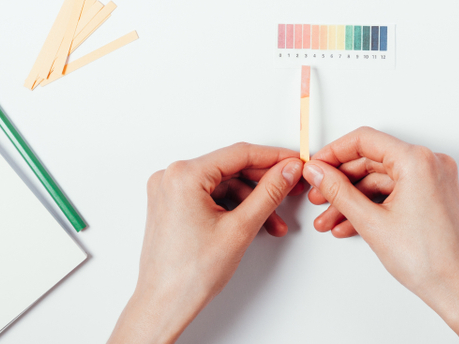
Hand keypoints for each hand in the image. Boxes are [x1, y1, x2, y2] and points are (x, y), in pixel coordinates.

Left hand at [109, 143, 304, 343]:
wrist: (164, 305)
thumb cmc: (189, 275)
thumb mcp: (240, 228)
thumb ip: (269, 193)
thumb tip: (286, 171)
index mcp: (183, 175)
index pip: (239, 153)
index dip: (273, 157)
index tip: (294, 162)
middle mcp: (172, 177)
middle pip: (231, 168)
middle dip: (264, 183)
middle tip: (291, 188)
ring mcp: (170, 191)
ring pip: (224, 185)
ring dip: (251, 201)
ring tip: (273, 222)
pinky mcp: (173, 204)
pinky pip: (211, 196)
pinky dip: (233, 208)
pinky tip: (253, 223)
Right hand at [303, 127, 458, 343]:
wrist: (458, 289)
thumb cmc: (429, 259)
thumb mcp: (371, 222)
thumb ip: (338, 191)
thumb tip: (318, 172)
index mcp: (417, 160)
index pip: (364, 140)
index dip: (334, 152)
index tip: (316, 166)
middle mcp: (429, 163)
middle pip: (372, 160)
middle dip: (341, 182)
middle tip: (319, 195)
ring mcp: (433, 179)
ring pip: (381, 180)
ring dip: (353, 199)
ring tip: (329, 218)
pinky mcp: (433, 195)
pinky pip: (395, 192)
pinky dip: (373, 205)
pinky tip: (350, 223)